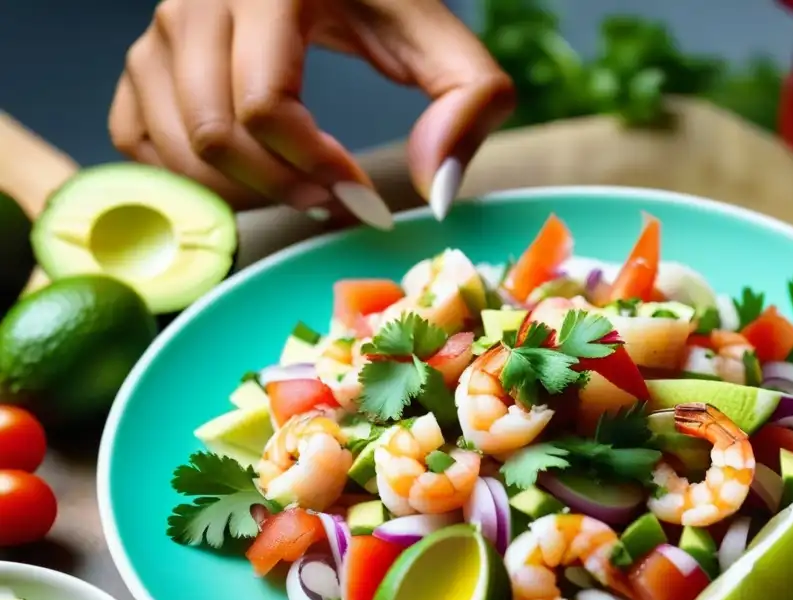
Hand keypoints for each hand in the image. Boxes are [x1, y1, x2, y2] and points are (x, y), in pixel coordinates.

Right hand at [108, 0, 514, 225]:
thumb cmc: (379, 4)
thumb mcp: (439, 41)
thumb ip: (469, 102)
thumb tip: (438, 187)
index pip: (266, 106)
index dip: (315, 169)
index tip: (359, 195)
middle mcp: (198, 2)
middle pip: (212, 132)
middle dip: (277, 187)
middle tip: (328, 199)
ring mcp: (158, 31)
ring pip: (172, 143)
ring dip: (236, 191)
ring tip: (293, 189)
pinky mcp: (142, 61)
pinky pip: (136, 138)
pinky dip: (183, 177)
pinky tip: (240, 179)